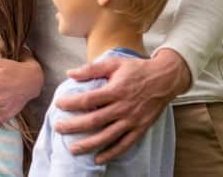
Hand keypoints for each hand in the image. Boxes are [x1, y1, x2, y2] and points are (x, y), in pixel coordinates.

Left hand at [54, 49, 189, 163]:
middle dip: (74, 126)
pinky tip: (98, 159)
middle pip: (94, 120)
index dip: (71, 103)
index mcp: (115, 90)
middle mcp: (123, 107)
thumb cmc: (136, 69)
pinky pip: (125, 144)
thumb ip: (91, 69)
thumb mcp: (114, 63)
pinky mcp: (140, 128)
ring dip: (89, 144)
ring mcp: (132, 120)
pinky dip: (111, 153)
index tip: (58, 104)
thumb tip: (70, 73)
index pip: (88, 100)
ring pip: (108, 136)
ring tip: (72, 149)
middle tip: (58, 128)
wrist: (165, 79)